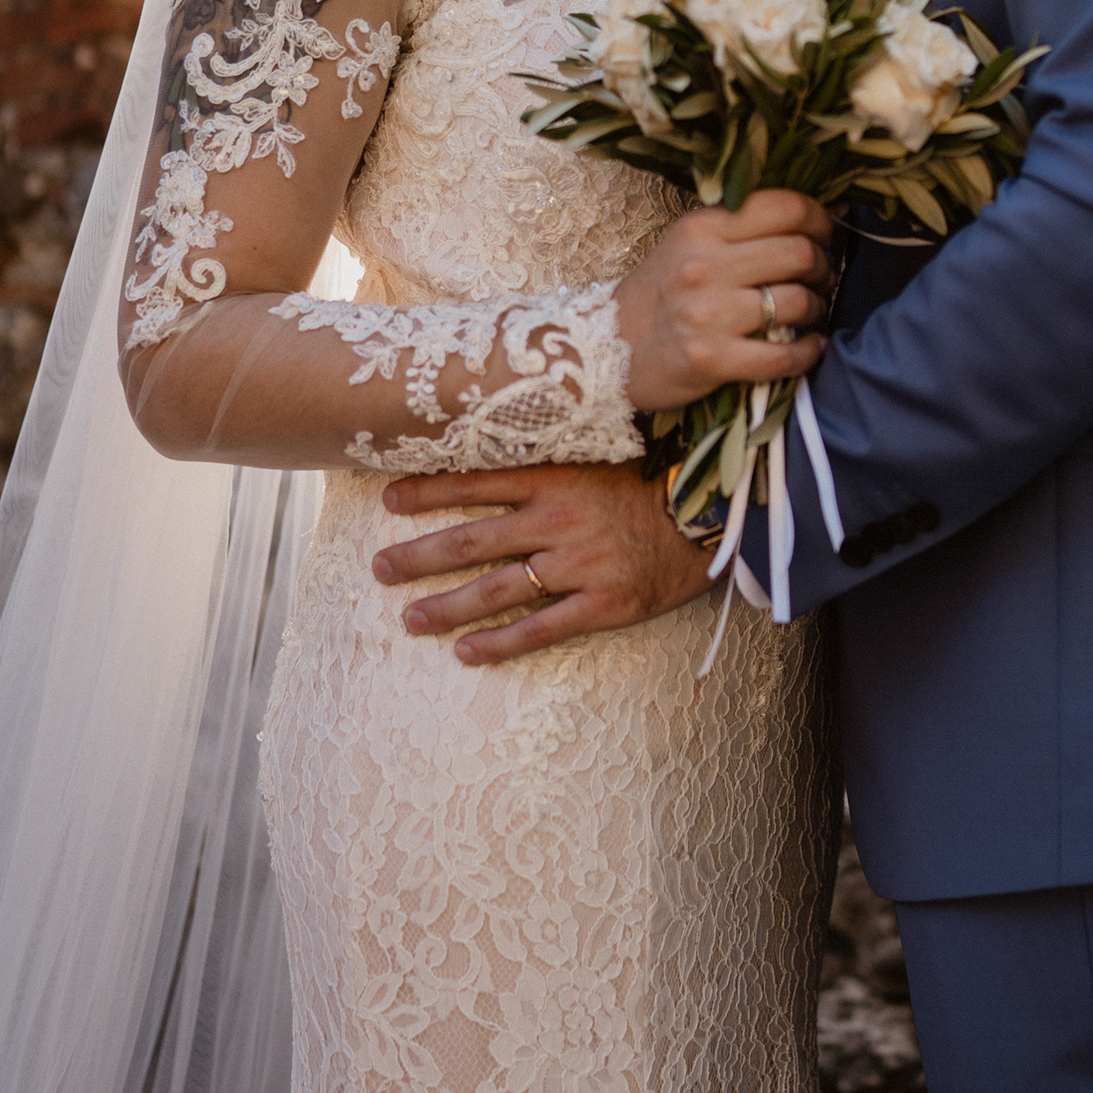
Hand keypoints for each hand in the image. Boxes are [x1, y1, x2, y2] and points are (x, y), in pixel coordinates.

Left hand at [372, 459, 715, 663]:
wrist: (714, 517)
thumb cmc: (658, 481)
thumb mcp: (603, 452)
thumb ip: (556, 451)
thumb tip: (506, 440)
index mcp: (557, 477)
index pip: (476, 481)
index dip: (428, 491)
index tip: (388, 499)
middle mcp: (558, 521)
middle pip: (472, 540)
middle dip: (419, 556)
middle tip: (379, 569)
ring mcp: (578, 565)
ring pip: (496, 589)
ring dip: (446, 606)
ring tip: (409, 619)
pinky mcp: (603, 604)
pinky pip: (540, 628)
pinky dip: (499, 642)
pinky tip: (466, 652)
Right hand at [614, 188, 834, 411]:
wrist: (606, 349)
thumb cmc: (660, 295)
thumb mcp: (688, 244)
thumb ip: (740, 228)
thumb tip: (817, 214)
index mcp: (701, 228)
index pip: (784, 207)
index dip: (819, 219)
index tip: (825, 234)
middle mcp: (703, 266)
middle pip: (799, 252)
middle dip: (822, 266)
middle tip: (820, 277)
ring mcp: (706, 314)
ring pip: (796, 301)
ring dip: (815, 308)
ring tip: (808, 311)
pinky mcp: (710, 359)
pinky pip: (783, 355)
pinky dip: (808, 352)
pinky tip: (809, 347)